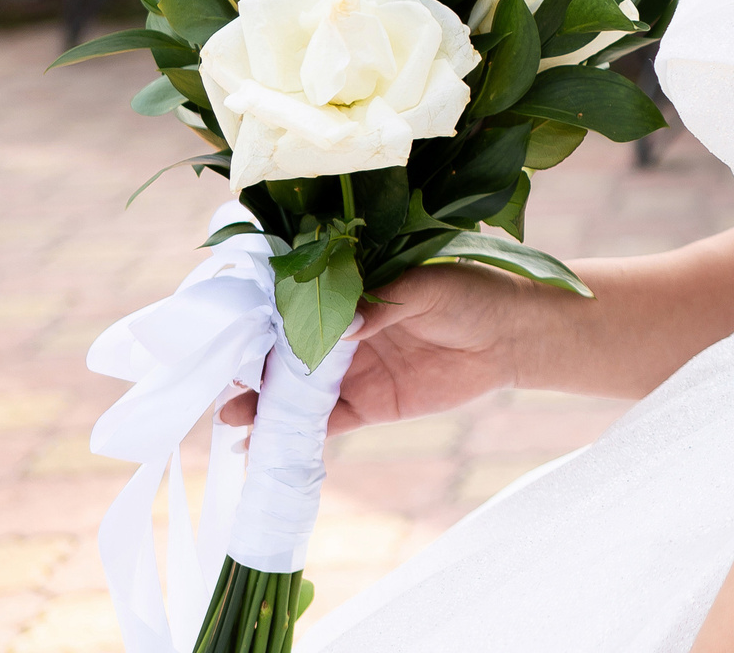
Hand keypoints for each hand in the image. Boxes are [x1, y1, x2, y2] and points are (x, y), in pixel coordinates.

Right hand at [218, 263, 533, 436]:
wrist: (513, 336)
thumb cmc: (470, 294)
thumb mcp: (426, 287)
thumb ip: (382, 305)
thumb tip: (343, 325)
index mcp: (352, 297)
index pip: (297, 310)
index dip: (264, 323)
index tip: (230, 336)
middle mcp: (345, 336)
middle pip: (289, 355)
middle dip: (253, 369)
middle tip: (221, 383)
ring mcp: (355, 372)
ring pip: (300, 393)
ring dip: (265, 406)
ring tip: (231, 416)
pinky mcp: (372, 406)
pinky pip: (328, 425)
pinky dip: (297, 437)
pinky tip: (264, 446)